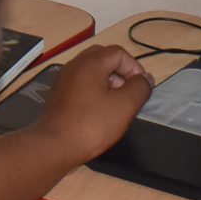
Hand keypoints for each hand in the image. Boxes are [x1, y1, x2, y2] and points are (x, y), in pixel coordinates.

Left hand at [31, 45, 151, 162]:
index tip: (141, 89)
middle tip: (129, 95)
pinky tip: (98, 113)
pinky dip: (94, 93)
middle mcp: (74, 66)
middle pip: (104, 59)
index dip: (135, 68)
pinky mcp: (58, 96)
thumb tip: (146, 78)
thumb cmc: (92, 124)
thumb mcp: (125, 106)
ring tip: (116, 106)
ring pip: (92, 73)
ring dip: (108, 84)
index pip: (119, 53)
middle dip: (121, 74)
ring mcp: (63, 80)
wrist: (54, 146)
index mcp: (90, 62)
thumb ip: (140, 88)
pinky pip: (81, 85)